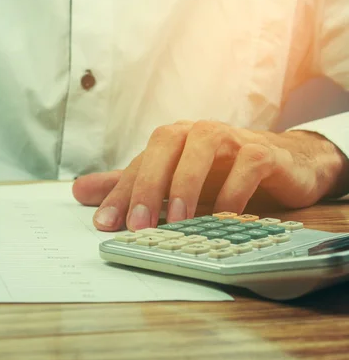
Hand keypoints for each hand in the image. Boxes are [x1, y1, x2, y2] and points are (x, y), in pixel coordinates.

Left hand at [73, 120, 348, 231]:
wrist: (282, 162)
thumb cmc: (220, 172)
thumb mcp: (171, 181)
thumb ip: (129, 186)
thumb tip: (78, 190)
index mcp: (172, 140)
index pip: (139, 164)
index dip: (120, 193)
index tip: (104, 225)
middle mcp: (197, 133)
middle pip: (164, 148)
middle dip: (148, 186)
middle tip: (139, 225)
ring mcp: (231, 139)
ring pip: (203, 150)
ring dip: (187, 186)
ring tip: (178, 221)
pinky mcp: (263, 152)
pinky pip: (247, 166)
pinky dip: (234, 192)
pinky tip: (225, 218)